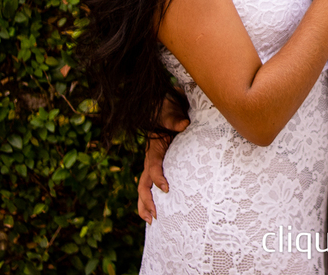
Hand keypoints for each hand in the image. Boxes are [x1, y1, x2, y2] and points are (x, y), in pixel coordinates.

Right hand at [136, 94, 189, 222]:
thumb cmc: (168, 108)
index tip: (166, 188)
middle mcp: (150, 159)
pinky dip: (151, 199)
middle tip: (155, 217)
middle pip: (143, 184)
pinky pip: (151, 184)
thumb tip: (183, 124)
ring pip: (144, 188)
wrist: (163, 106)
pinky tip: (156, 210)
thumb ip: (174, 118)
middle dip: (147, 201)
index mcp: (153, 148)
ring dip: (145, 205)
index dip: (158, 178)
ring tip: (151, 221)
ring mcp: (152, 163)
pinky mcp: (158, 165)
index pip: (153, 166)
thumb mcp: (171, 110)